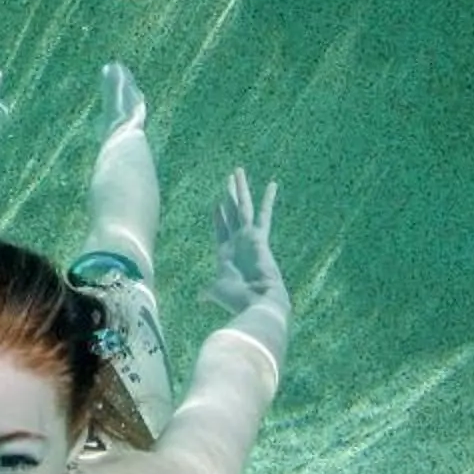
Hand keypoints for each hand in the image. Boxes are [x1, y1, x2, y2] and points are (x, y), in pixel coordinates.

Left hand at [211, 168, 285, 318]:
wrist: (258, 302)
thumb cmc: (238, 299)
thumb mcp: (217, 292)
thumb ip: (209, 291)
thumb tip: (201, 297)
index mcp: (226, 254)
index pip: (222, 229)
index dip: (218, 217)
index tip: (217, 204)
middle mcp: (238, 242)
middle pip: (232, 212)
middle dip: (230, 195)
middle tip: (230, 177)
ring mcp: (249, 237)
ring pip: (242, 207)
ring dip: (239, 189)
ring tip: (237, 170)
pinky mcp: (259, 237)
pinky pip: (263, 213)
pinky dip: (268, 199)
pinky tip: (272, 185)